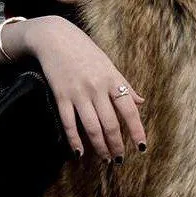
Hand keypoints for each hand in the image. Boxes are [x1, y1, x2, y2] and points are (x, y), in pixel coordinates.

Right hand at [24, 16, 146, 161]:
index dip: (137, 130)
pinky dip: (74, 139)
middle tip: (119, 159)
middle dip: (116, 145)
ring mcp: (77, 93)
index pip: (129, 110)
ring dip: (99, 146)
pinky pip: (69, 122)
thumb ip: (124, 84)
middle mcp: (96, 88)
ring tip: (105, 158)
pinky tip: (78, 152)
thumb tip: (141, 102)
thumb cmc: (84, 50)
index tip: (141, 147)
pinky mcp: (60, 96)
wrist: (54, 37)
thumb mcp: (108, 64)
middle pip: (110, 124)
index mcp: (112, 79)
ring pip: (92, 127)